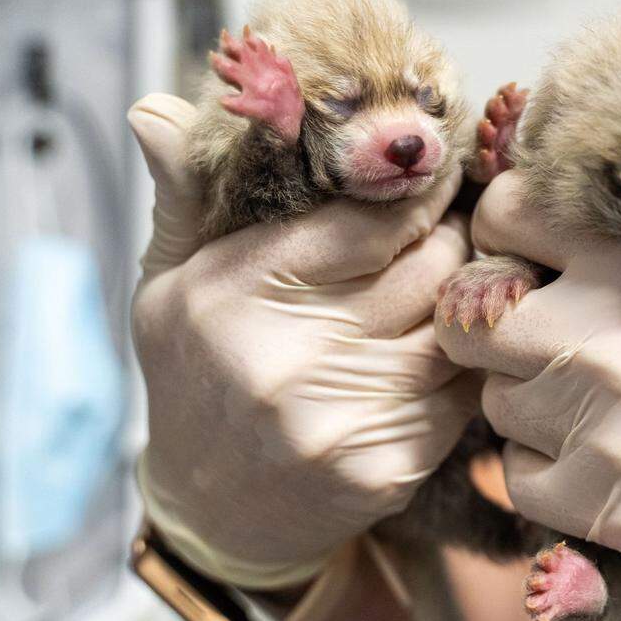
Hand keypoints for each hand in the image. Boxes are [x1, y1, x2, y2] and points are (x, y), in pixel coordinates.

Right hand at [129, 94, 477, 587]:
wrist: (217, 509)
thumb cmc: (198, 377)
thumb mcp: (169, 285)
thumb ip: (181, 199)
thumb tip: (153, 111)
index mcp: (234, 291)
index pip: (367, 220)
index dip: (418, 188)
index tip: (438, 168)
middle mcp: (288, 356)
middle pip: (427, 265)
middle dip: (453, 235)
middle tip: (459, 221)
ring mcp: (341, 417)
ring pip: (454, 324)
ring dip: (467, 294)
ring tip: (463, 276)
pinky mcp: (387, 465)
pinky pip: (463, 389)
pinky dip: (467, 358)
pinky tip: (452, 343)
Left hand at [436, 170, 620, 620]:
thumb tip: (535, 218)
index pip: (502, 215)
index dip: (505, 236)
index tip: (527, 260)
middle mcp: (605, 336)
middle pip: (474, 321)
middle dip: (501, 329)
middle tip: (554, 343)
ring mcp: (602, 426)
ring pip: (495, 402)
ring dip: (530, 402)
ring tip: (605, 405)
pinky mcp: (608, 505)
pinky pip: (520, 477)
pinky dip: (548, 470)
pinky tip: (609, 459)